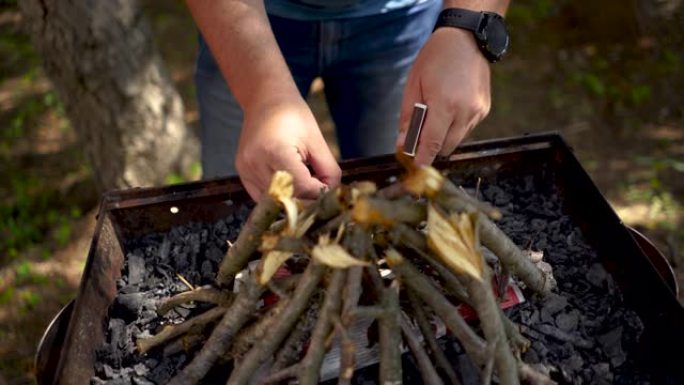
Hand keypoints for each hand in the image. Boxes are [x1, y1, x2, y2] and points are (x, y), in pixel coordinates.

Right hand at [236, 98, 340, 200]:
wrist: (265, 100)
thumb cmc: (293, 116)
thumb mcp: (317, 141)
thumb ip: (328, 171)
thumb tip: (329, 195)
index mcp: (275, 151)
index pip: (302, 187)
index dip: (319, 190)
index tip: (326, 182)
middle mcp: (255, 163)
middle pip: (289, 197)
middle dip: (308, 196)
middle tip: (317, 182)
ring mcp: (245, 170)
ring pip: (276, 200)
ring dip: (293, 196)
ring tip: (302, 178)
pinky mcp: (242, 173)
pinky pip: (263, 196)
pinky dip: (279, 195)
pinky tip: (288, 181)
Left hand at [397, 27, 490, 164]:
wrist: (466, 38)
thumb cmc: (435, 58)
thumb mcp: (413, 85)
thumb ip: (407, 117)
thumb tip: (402, 143)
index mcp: (445, 104)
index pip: (432, 144)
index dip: (423, 158)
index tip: (415, 167)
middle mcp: (465, 111)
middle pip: (446, 147)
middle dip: (431, 148)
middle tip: (417, 139)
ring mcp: (478, 110)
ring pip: (457, 140)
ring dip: (443, 137)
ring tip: (434, 117)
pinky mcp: (484, 109)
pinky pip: (466, 128)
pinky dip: (455, 127)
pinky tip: (449, 108)